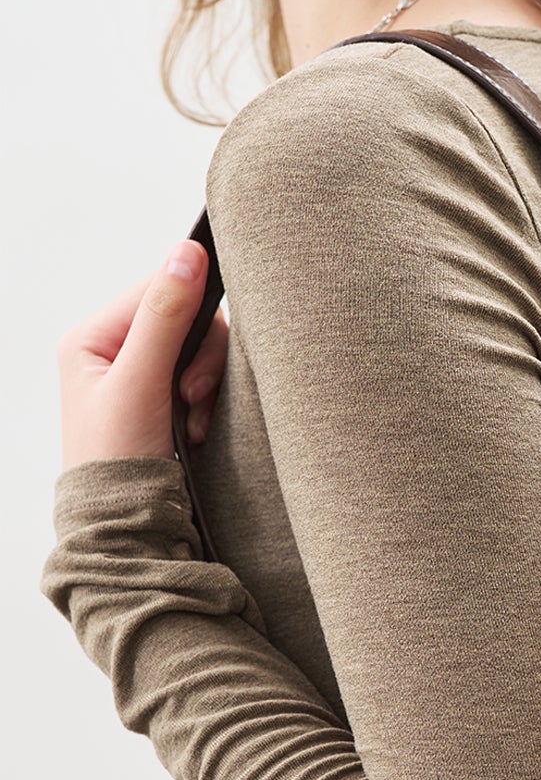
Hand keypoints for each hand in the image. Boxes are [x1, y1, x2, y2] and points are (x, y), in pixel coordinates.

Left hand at [55, 238, 228, 473]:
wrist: (125, 528)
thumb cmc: (116, 459)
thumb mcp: (140, 382)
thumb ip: (165, 316)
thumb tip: (188, 252)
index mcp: (92, 337)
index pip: (160, 288)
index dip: (192, 315)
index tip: (193, 368)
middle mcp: (114, 350)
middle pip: (187, 319)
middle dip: (203, 359)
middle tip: (192, 396)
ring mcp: (141, 375)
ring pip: (201, 349)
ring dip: (208, 385)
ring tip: (193, 421)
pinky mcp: (164, 399)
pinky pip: (205, 377)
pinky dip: (209, 402)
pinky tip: (195, 430)